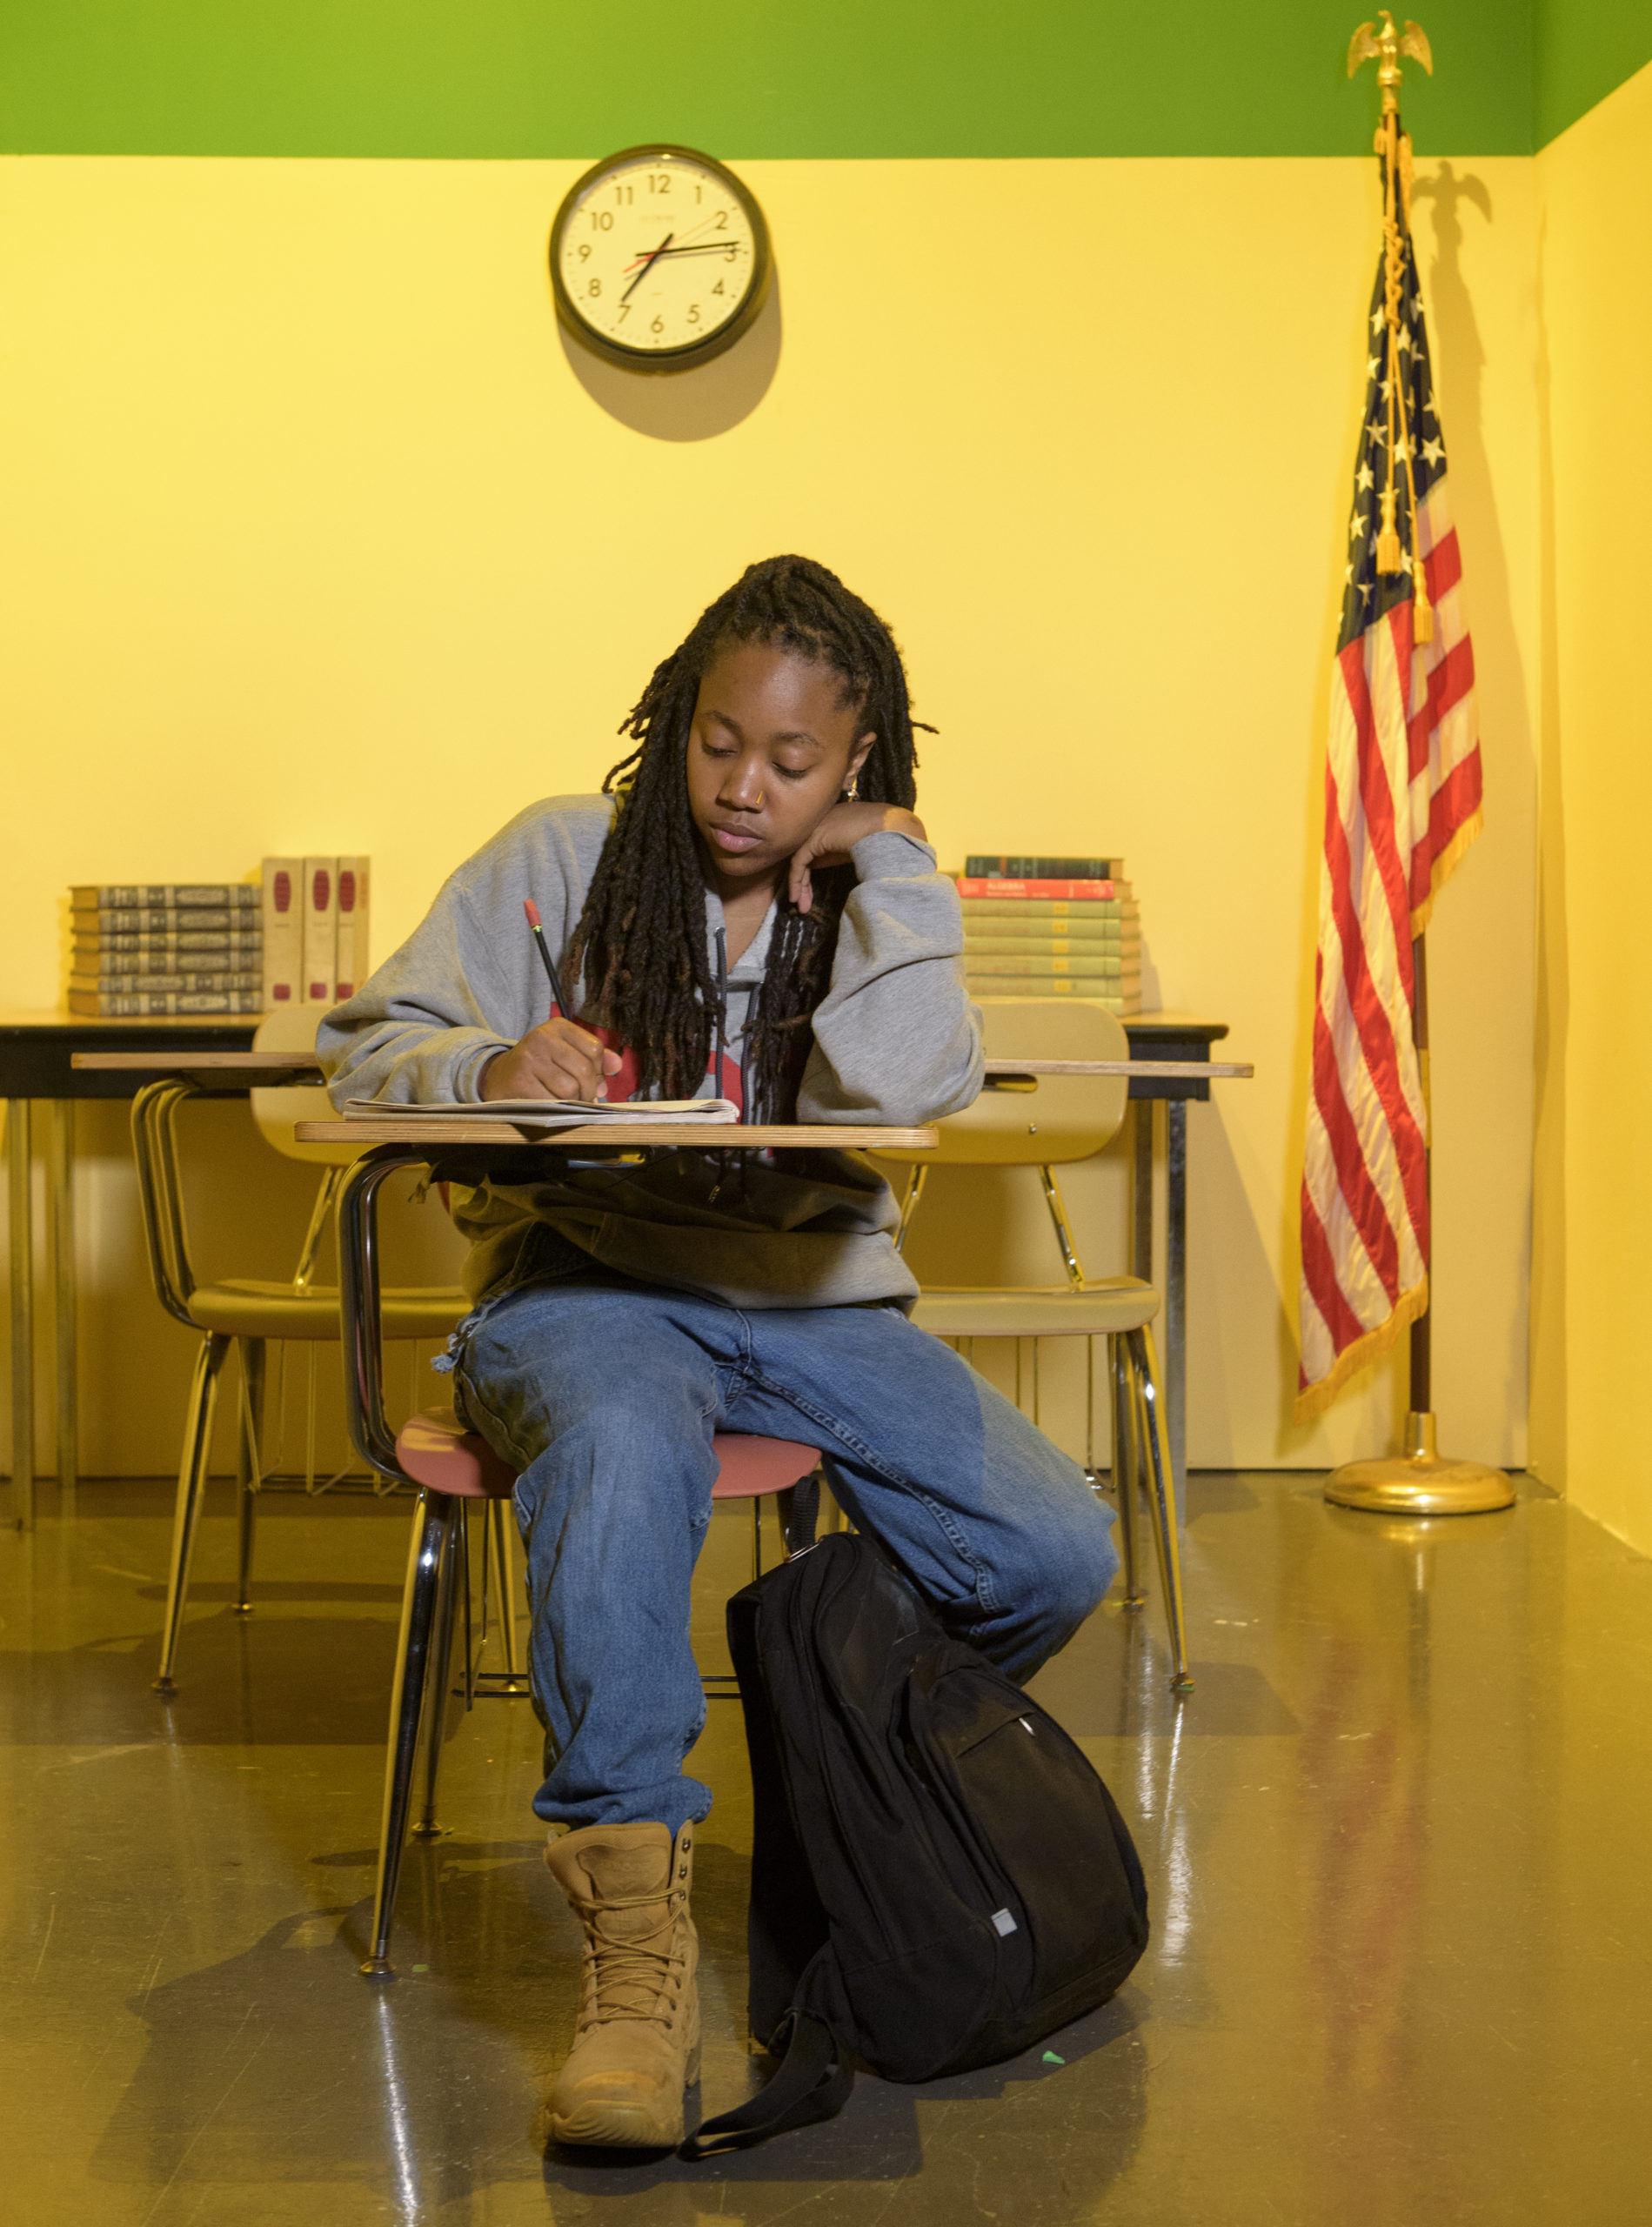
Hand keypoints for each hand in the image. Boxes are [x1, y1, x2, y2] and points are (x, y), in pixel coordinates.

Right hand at [480, 1018, 623, 1101]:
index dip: (598, 1070)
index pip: (595, 1049)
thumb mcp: (565, 1053)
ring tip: (564, 1101)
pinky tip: (550, 1106)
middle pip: (585, 1070)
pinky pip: (552, 1103)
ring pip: (570, 1089)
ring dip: (572, 1103)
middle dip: (588, 1091)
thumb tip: (617, 1065)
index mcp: (557, 1027)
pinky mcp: (519, 1080)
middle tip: (582, 1098)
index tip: (589, 1079)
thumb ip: (593, 1058)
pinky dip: (556, 1110)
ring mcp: (529, 1058)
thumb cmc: (539, 1066)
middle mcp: (541, 1037)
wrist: (498, 1076)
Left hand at [788, 802, 926, 914]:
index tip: (812, 895)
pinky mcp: (814, 838)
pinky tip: (797, 897)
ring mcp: (817, 829)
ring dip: (799, 886)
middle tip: (803, 905)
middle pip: (805, 857)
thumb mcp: (862, 849)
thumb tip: (836, 874)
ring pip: (800, 861)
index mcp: (834, 823)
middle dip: (803, 883)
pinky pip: (799, 862)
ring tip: (802, 907)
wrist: (891, 828)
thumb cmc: (885, 839)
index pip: (815, 850)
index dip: (810, 874)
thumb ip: (845, 856)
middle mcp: (822, 823)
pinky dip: (796, 881)